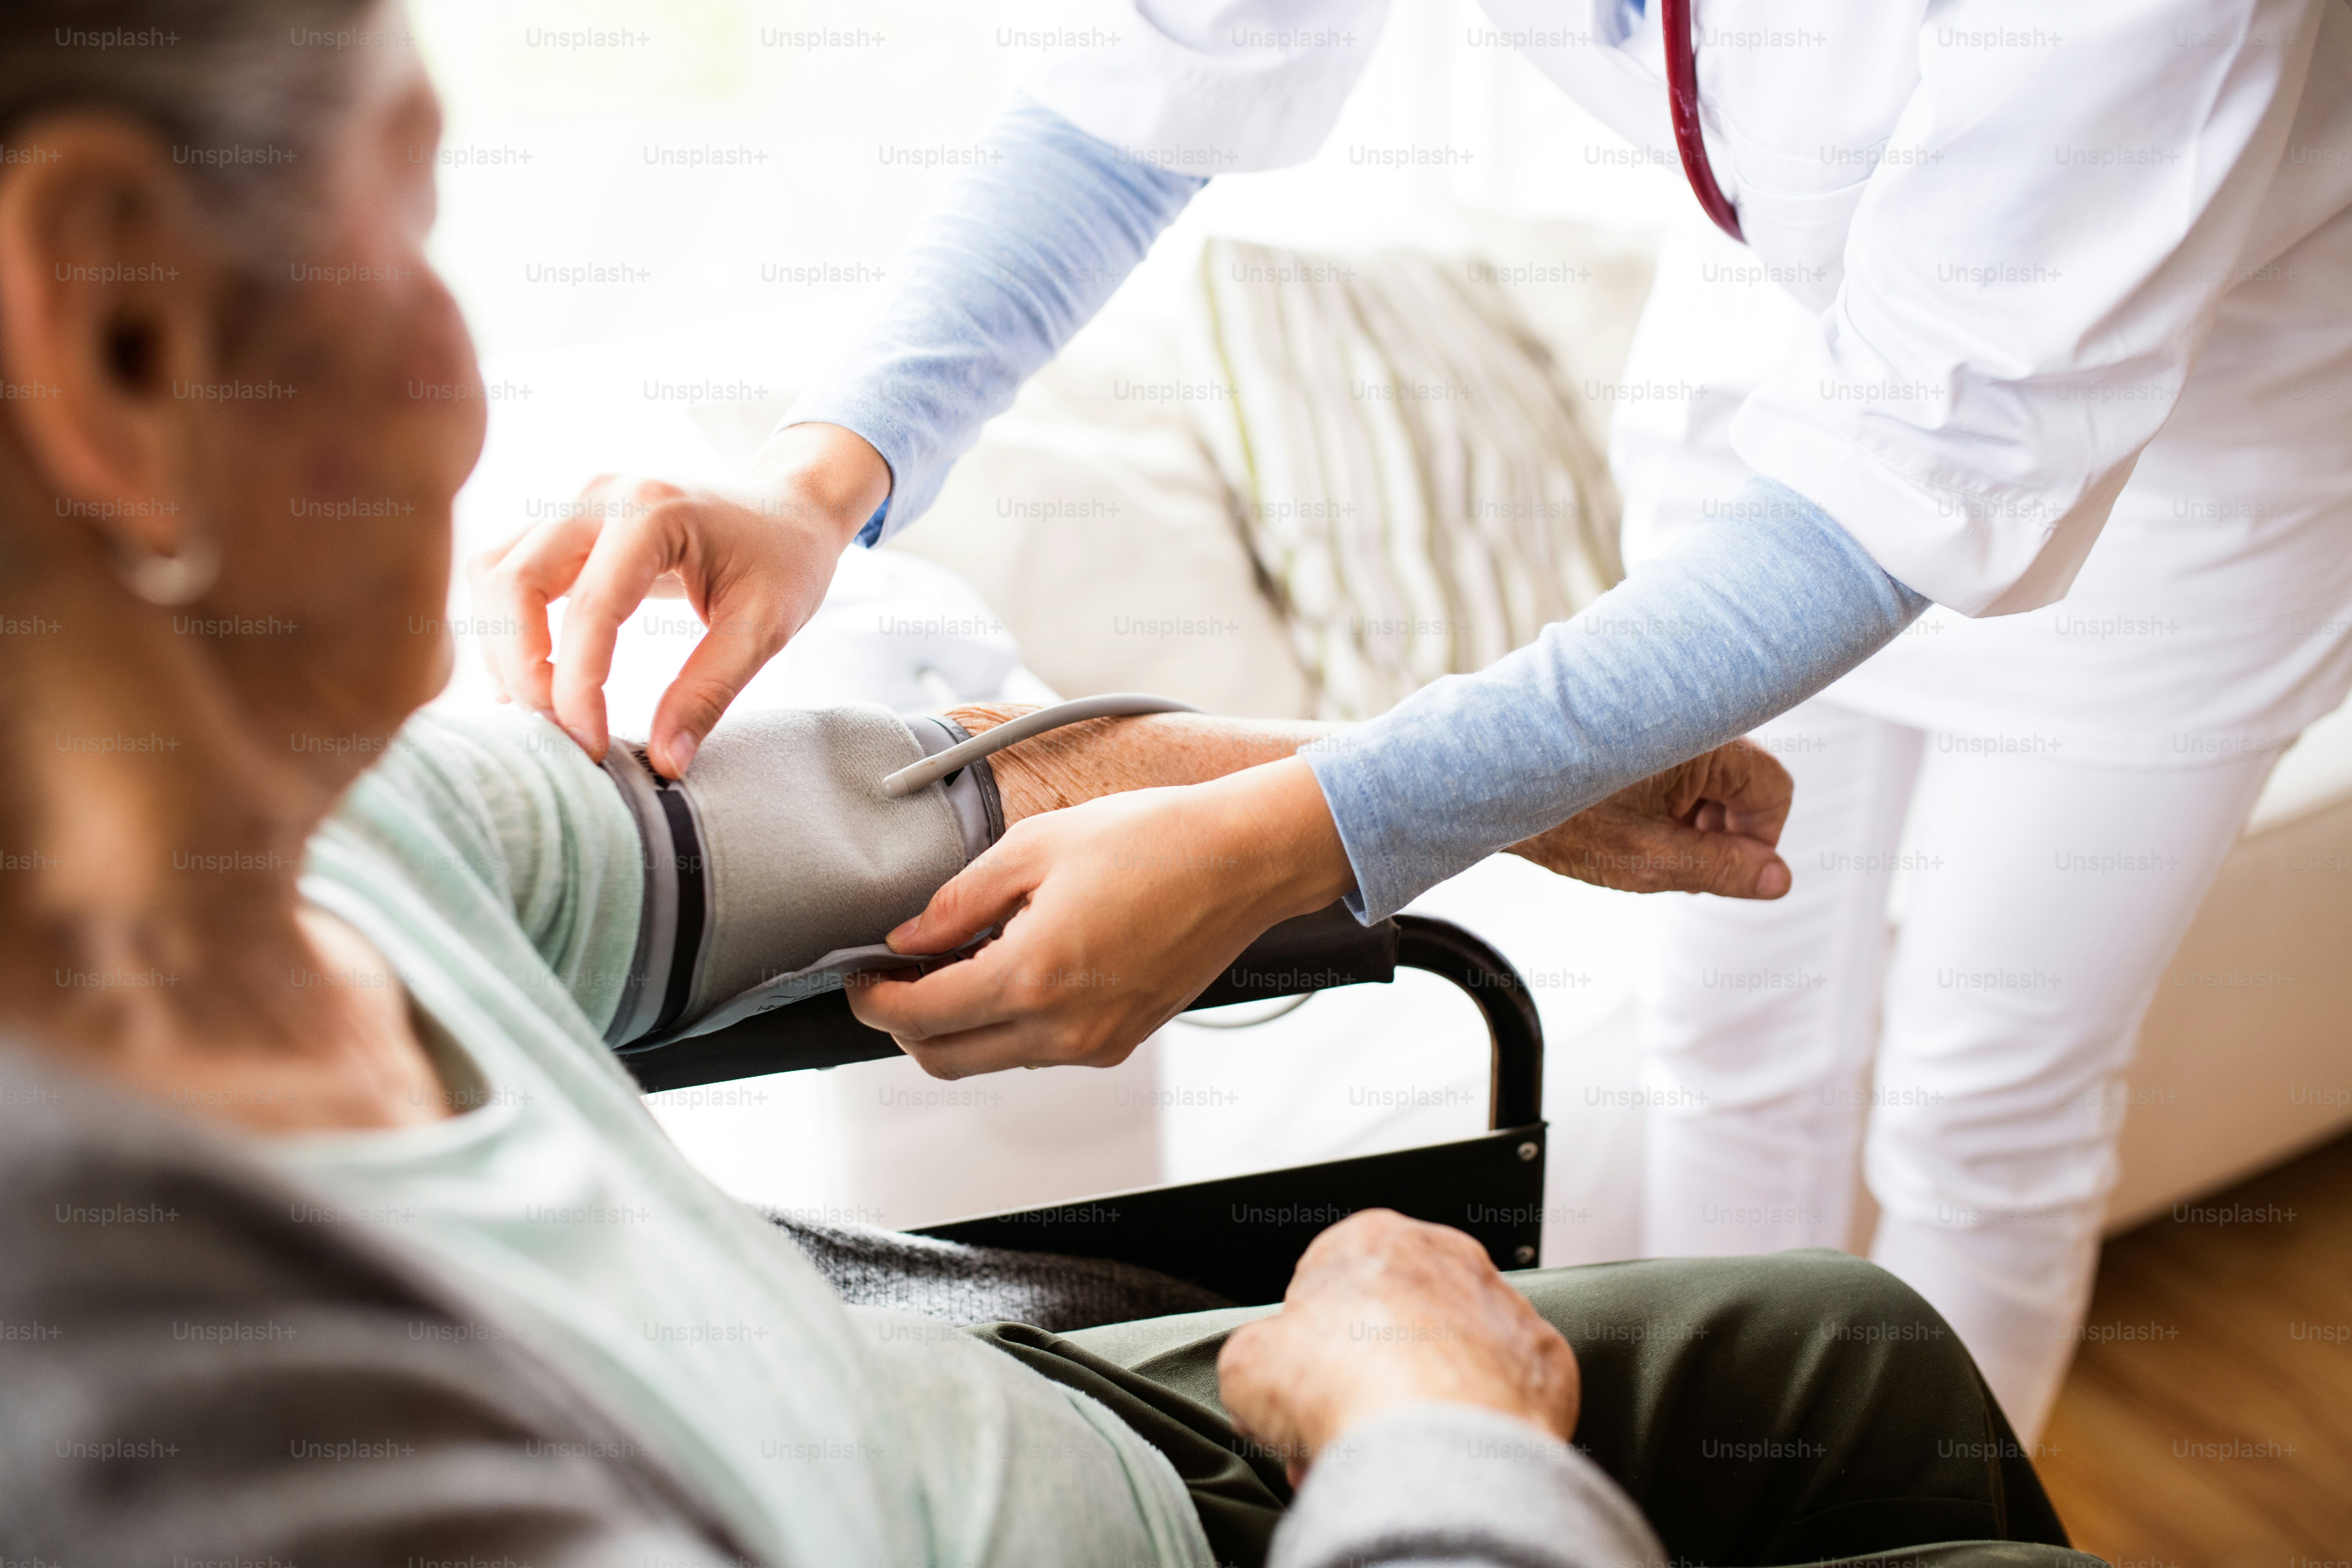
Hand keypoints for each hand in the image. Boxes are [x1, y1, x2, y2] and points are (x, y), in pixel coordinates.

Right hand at [468, 422, 889, 777]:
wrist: (787, 510)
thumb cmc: (783, 562)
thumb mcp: (764, 629)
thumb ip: (709, 693)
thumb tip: (665, 764)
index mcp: (654, 510)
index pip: (590, 608)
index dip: (578, 689)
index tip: (590, 747)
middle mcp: (601, 495)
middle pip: (514, 583)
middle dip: (523, 669)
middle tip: (558, 732)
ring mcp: (574, 503)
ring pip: (494, 575)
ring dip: (503, 649)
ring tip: (543, 711)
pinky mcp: (562, 523)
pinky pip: (504, 572)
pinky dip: (504, 628)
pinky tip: (532, 679)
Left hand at [844, 758, 1355, 1076]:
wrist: (1243, 860)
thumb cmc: (1152, 840)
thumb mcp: (1034, 847)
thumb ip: (958, 901)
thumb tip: (907, 937)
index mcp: (1033, 979)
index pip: (918, 1018)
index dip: (873, 999)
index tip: (861, 973)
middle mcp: (1063, 1031)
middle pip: (945, 1060)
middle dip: (906, 1023)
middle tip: (895, 974)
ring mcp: (1096, 1045)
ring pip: (992, 1059)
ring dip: (959, 1023)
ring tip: (956, 960)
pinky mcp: (1121, 1042)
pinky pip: (1040, 1050)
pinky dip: (1009, 1022)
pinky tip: (1013, 966)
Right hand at [1217, 1210, 1579, 1486]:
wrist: (1433, 1445)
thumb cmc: (1344, 1388)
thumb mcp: (1246, 1364)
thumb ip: (1256, 1354)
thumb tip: (1265, 1372)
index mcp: (1371, 1239)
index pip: (1330, 1283)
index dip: (1308, 1347)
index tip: (1303, 1387)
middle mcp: (1446, 1258)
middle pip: (1393, 1320)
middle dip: (1365, 1376)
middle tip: (1342, 1427)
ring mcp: (1502, 1307)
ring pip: (1450, 1355)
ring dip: (1421, 1399)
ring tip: (1390, 1453)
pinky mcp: (1546, 1361)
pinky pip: (1503, 1391)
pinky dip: (1479, 1421)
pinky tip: (1448, 1452)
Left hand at [1510, 738, 1792, 898]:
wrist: (1485, 782)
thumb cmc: (1561, 817)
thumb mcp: (1648, 858)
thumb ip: (1721, 869)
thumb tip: (1780, 880)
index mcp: (1704, 741)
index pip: (1774, 789)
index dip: (1760, 841)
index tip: (1724, 873)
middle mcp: (1690, 722)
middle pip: (1742, 786)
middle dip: (1721, 835)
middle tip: (1679, 870)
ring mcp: (1662, 727)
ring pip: (1708, 783)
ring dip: (1692, 824)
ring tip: (1645, 850)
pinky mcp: (1636, 738)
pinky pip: (1675, 774)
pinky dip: (1665, 807)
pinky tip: (1626, 830)